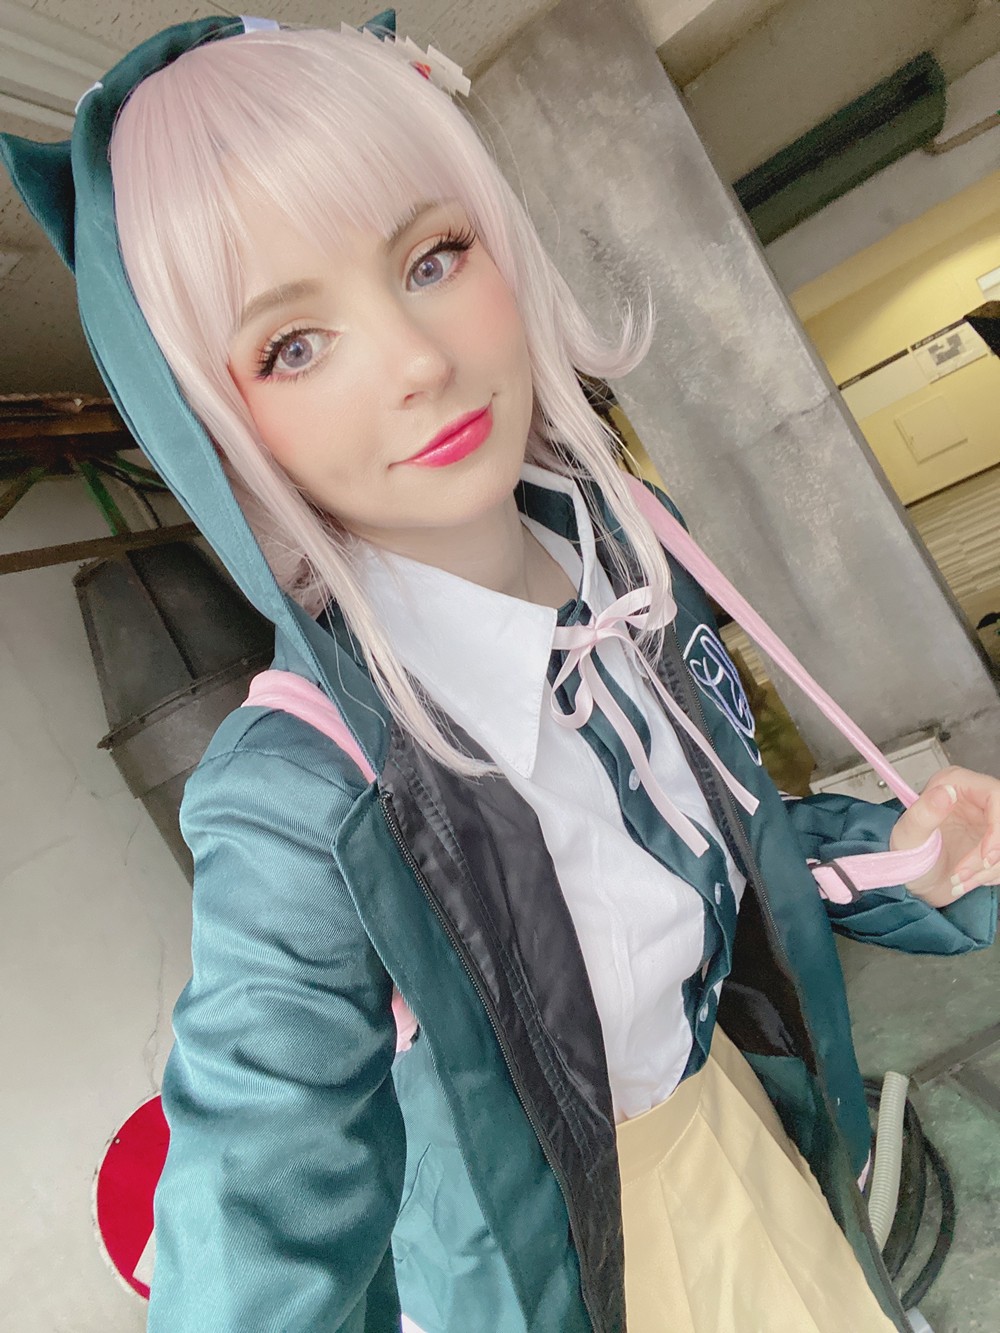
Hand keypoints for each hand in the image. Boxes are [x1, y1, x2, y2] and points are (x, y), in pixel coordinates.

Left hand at [890, 766, 999, 907]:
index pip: (994, 795)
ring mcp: (987, 822)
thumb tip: (945, 792)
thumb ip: (924, 812)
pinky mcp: (994, 842)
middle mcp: (975, 800)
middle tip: (968, 873)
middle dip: (993, 855)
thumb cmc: (908, 855)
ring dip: (988, 870)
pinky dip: (990, 876)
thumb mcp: (908, 835)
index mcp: (954, 785)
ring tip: (959, 880)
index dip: (997, 827)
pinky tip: (967, 880)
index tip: (986, 855)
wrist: (914, 881)